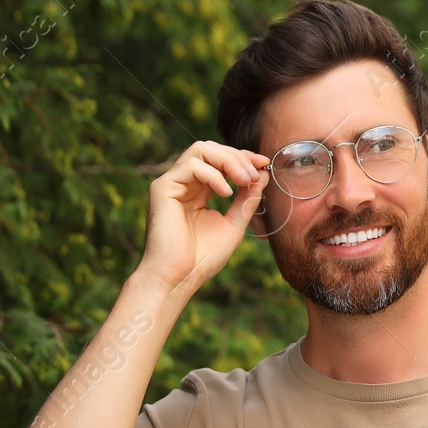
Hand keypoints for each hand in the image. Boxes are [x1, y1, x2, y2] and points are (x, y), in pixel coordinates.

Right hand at [138, 140, 269, 293]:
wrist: (179, 278)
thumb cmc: (202, 258)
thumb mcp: (234, 225)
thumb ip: (247, 200)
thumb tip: (262, 175)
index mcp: (199, 191)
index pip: (220, 161)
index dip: (243, 158)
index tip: (264, 164)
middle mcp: (185, 184)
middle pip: (211, 149)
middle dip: (238, 156)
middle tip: (255, 173)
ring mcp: (172, 183)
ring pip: (200, 150)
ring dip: (228, 160)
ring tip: (244, 180)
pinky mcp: (162, 187)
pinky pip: (191, 165)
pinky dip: (213, 174)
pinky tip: (226, 194)